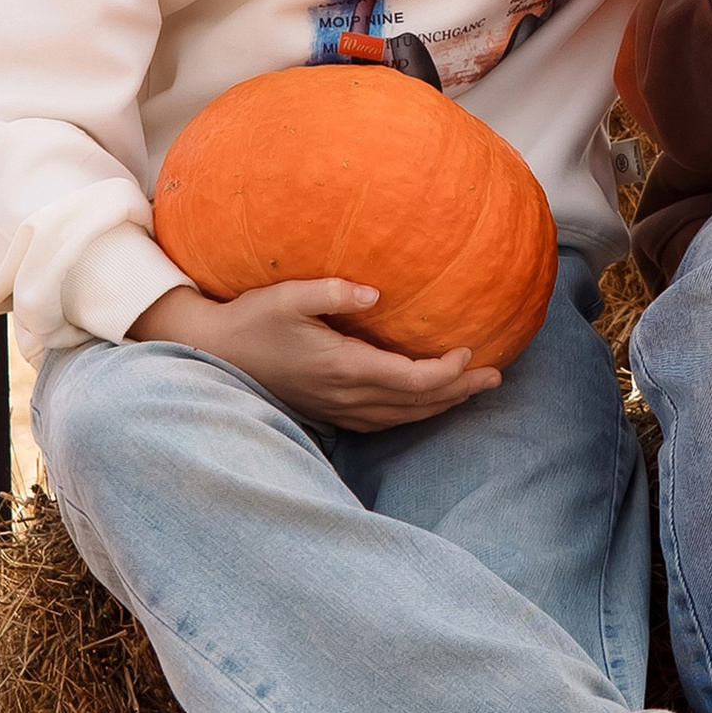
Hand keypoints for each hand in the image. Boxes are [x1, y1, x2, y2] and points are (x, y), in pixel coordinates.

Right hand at [130, 278, 500, 431]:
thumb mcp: (288, 295)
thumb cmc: (252, 319)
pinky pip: (383, 421)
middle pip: (417, 403)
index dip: (447, 372)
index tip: (470, 352)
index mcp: (342, 366)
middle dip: (459, 392)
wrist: (215, 352)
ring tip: (473, 390)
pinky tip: (427, 403)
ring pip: (403, 416)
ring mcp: (338, 408)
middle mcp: (345, 395)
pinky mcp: (330, 412)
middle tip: (495, 377)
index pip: (410, 379)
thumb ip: (333, 291)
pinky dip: (414, 413)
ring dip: (441, 406)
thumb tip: (376, 293)